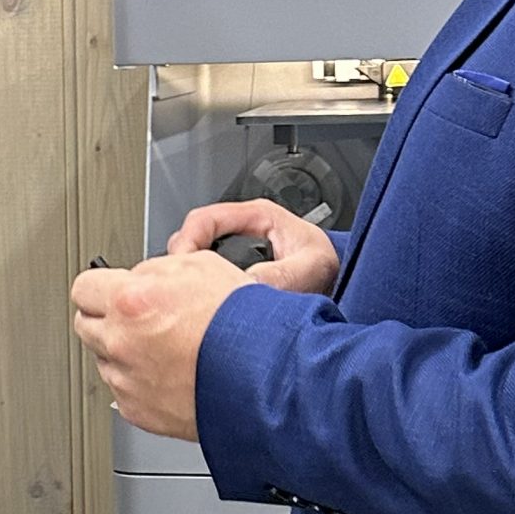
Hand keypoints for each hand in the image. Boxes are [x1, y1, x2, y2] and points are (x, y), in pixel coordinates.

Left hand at [71, 249, 245, 439]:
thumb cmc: (243, 324)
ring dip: (123, 352)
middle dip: (108, 318)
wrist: (266, 375)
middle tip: (137, 317)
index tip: (108, 289)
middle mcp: (120, 342)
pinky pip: (124, 391)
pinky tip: (170, 373)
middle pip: (86, 325)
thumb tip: (141, 275)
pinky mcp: (138, 411)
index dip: (100, 286)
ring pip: (104, 360)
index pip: (83, 287)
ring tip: (165, 348)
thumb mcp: (201, 265)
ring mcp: (127, 381)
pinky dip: (139, 383)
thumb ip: (157, 269)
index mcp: (130, 301)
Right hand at [167, 200, 340, 295]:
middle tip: (178, 284)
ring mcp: (236, 243)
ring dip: (188, 273)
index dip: (187, 241)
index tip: (182, 266)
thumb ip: (279, 276)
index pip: (206, 218)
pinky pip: (203, 268)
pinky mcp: (233, 263)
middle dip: (182, 259)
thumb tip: (244, 284)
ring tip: (187, 293)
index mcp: (260, 215)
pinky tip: (199, 298)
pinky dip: (196, 282)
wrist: (336, 279)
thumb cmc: (326, 268)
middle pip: (193, 234)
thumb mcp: (310, 268)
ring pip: (195, 252)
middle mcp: (244, 226)